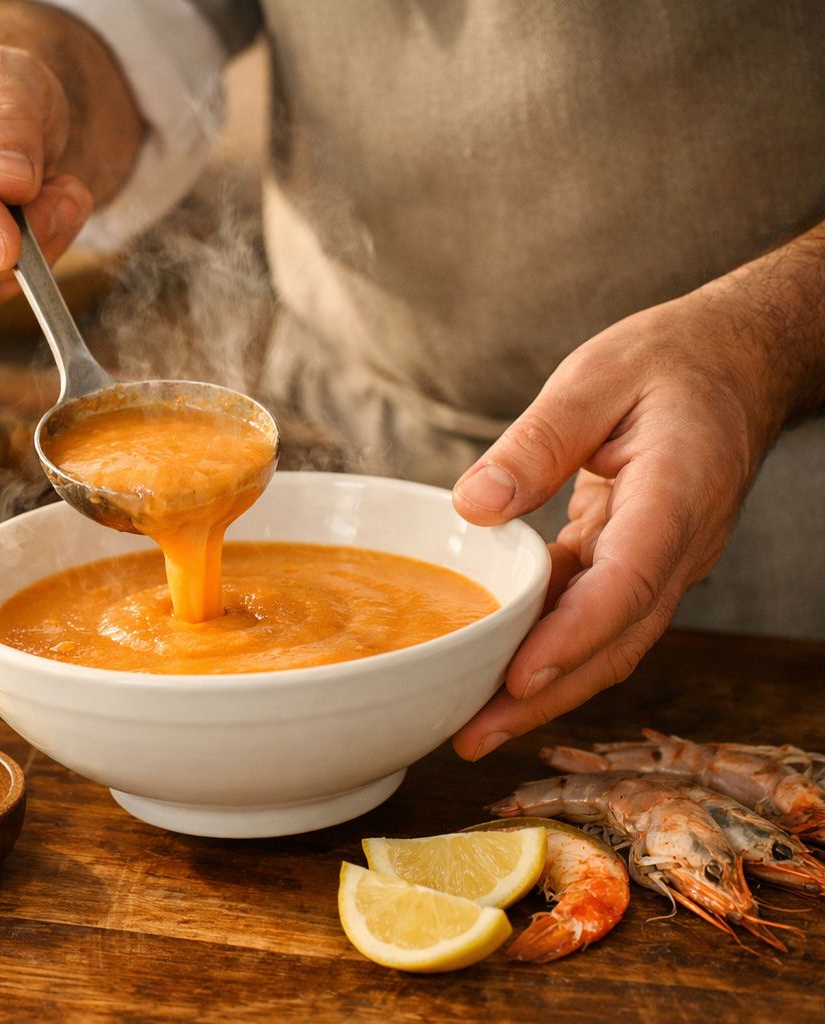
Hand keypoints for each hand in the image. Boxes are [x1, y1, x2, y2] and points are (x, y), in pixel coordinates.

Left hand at [447, 292, 787, 758]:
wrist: (736, 365)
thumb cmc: (668, 364)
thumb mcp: (596, 378)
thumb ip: (535, 441)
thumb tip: (474, 505)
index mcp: (677, 493)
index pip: (628, 581)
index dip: (573, 636)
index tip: (519, 676)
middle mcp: (678, 546)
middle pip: (615, 640)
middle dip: (546, 696)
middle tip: (472, 737)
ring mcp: (663, 563)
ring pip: (606, 643)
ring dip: (543, 689)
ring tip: (472, 728)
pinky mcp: (638, 565)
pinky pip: (593, 618)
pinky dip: (547, 647)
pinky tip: (493, 670)